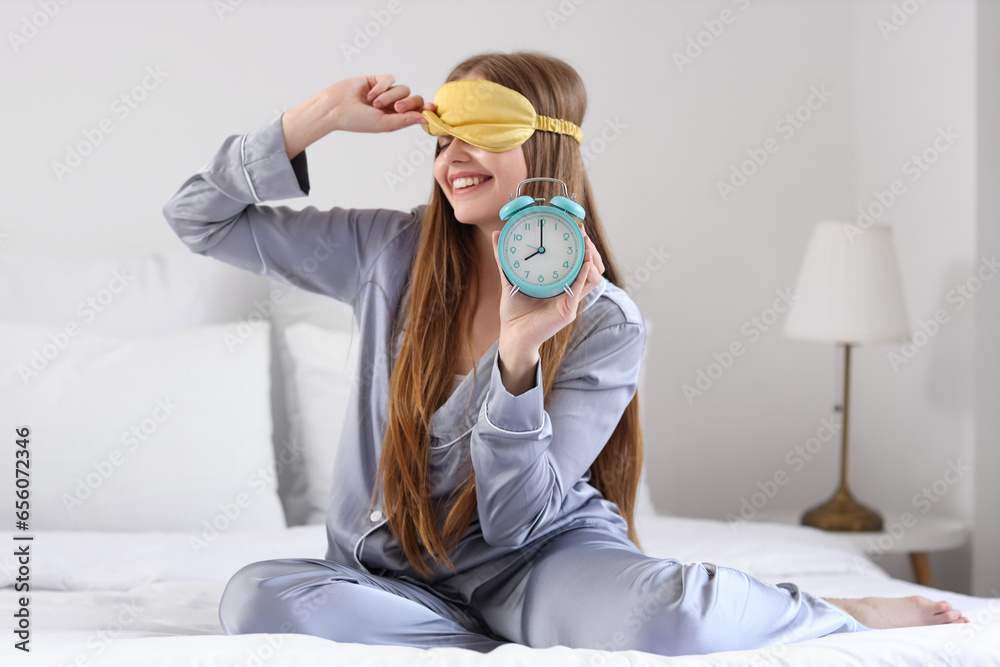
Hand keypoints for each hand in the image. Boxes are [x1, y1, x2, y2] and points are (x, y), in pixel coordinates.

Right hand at [282, 74, 435, 157]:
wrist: (336, 108)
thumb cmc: (357, 121)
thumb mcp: (384, 123)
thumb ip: (405, 120)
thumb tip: (425, 119)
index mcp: (396, 119)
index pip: (417, 112)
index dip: (426, 110)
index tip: (433, 109)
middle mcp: (393, 106)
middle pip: (414, 99)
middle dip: (408, 103)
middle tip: (396, 108)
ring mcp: (386, 92)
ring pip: (403, 89)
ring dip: (389, 96)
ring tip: (374, 103)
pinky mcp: (377, 80)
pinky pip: (390, 79)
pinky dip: (382, 86)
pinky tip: (370, 94)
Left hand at [491, 221, 605, 354]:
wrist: (512, 334)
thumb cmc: (514, 311)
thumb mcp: (510, 279)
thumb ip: (504, 258)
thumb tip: (497, 234)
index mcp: (559, 282)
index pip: (579, 261)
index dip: (582, 244)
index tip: (577, 227)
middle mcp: (569, 291)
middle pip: (591, 267)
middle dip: (590, 248)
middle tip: (582, 233)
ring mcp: (570, 301)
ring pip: (593, 278)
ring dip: (592, 260)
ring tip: (586, 245)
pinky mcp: (568, 311)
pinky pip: (580, 290)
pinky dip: (584, 275)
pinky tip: (584, 263)